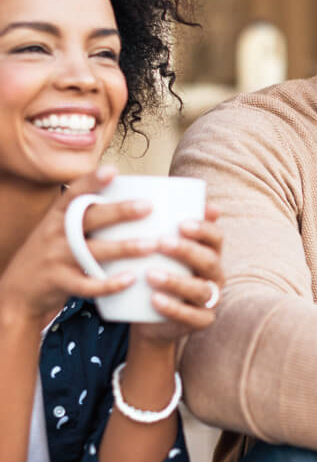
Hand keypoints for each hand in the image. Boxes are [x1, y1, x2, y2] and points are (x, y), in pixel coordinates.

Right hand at [0, 166, 154, 325]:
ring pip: (93, 251)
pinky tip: (131, 278)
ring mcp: (56, 258)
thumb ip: (86, 217)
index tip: (112, 170)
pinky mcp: (59, 283)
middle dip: (119, 211)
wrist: (18, 291)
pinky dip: (110, 283)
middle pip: (89, 219)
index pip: (74, 194)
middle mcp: (56, 234)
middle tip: (148, 206)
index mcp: (57, 217)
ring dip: (124, 248)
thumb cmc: (52, 255)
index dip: (92, 181)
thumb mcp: (60, 231)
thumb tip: (130, 202)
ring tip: (151, 244)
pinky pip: (87, 285)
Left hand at [129, 204, 222, 346]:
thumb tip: (153, 193)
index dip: (203, 229)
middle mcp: (215, 275)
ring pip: (201, 289)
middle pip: (209, 260)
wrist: (149, 318)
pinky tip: (155, 300)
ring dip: (177, 280)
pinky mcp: (201, 321)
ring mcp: (210, 300)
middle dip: (187, 251)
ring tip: (150, 274)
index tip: (181, 223)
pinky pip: (192, 316)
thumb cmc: (153, 274)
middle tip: (160, 243)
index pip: (216, 237)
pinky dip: (174, 308)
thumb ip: (158, 225)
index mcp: (209, 253)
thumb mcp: (156, 251)